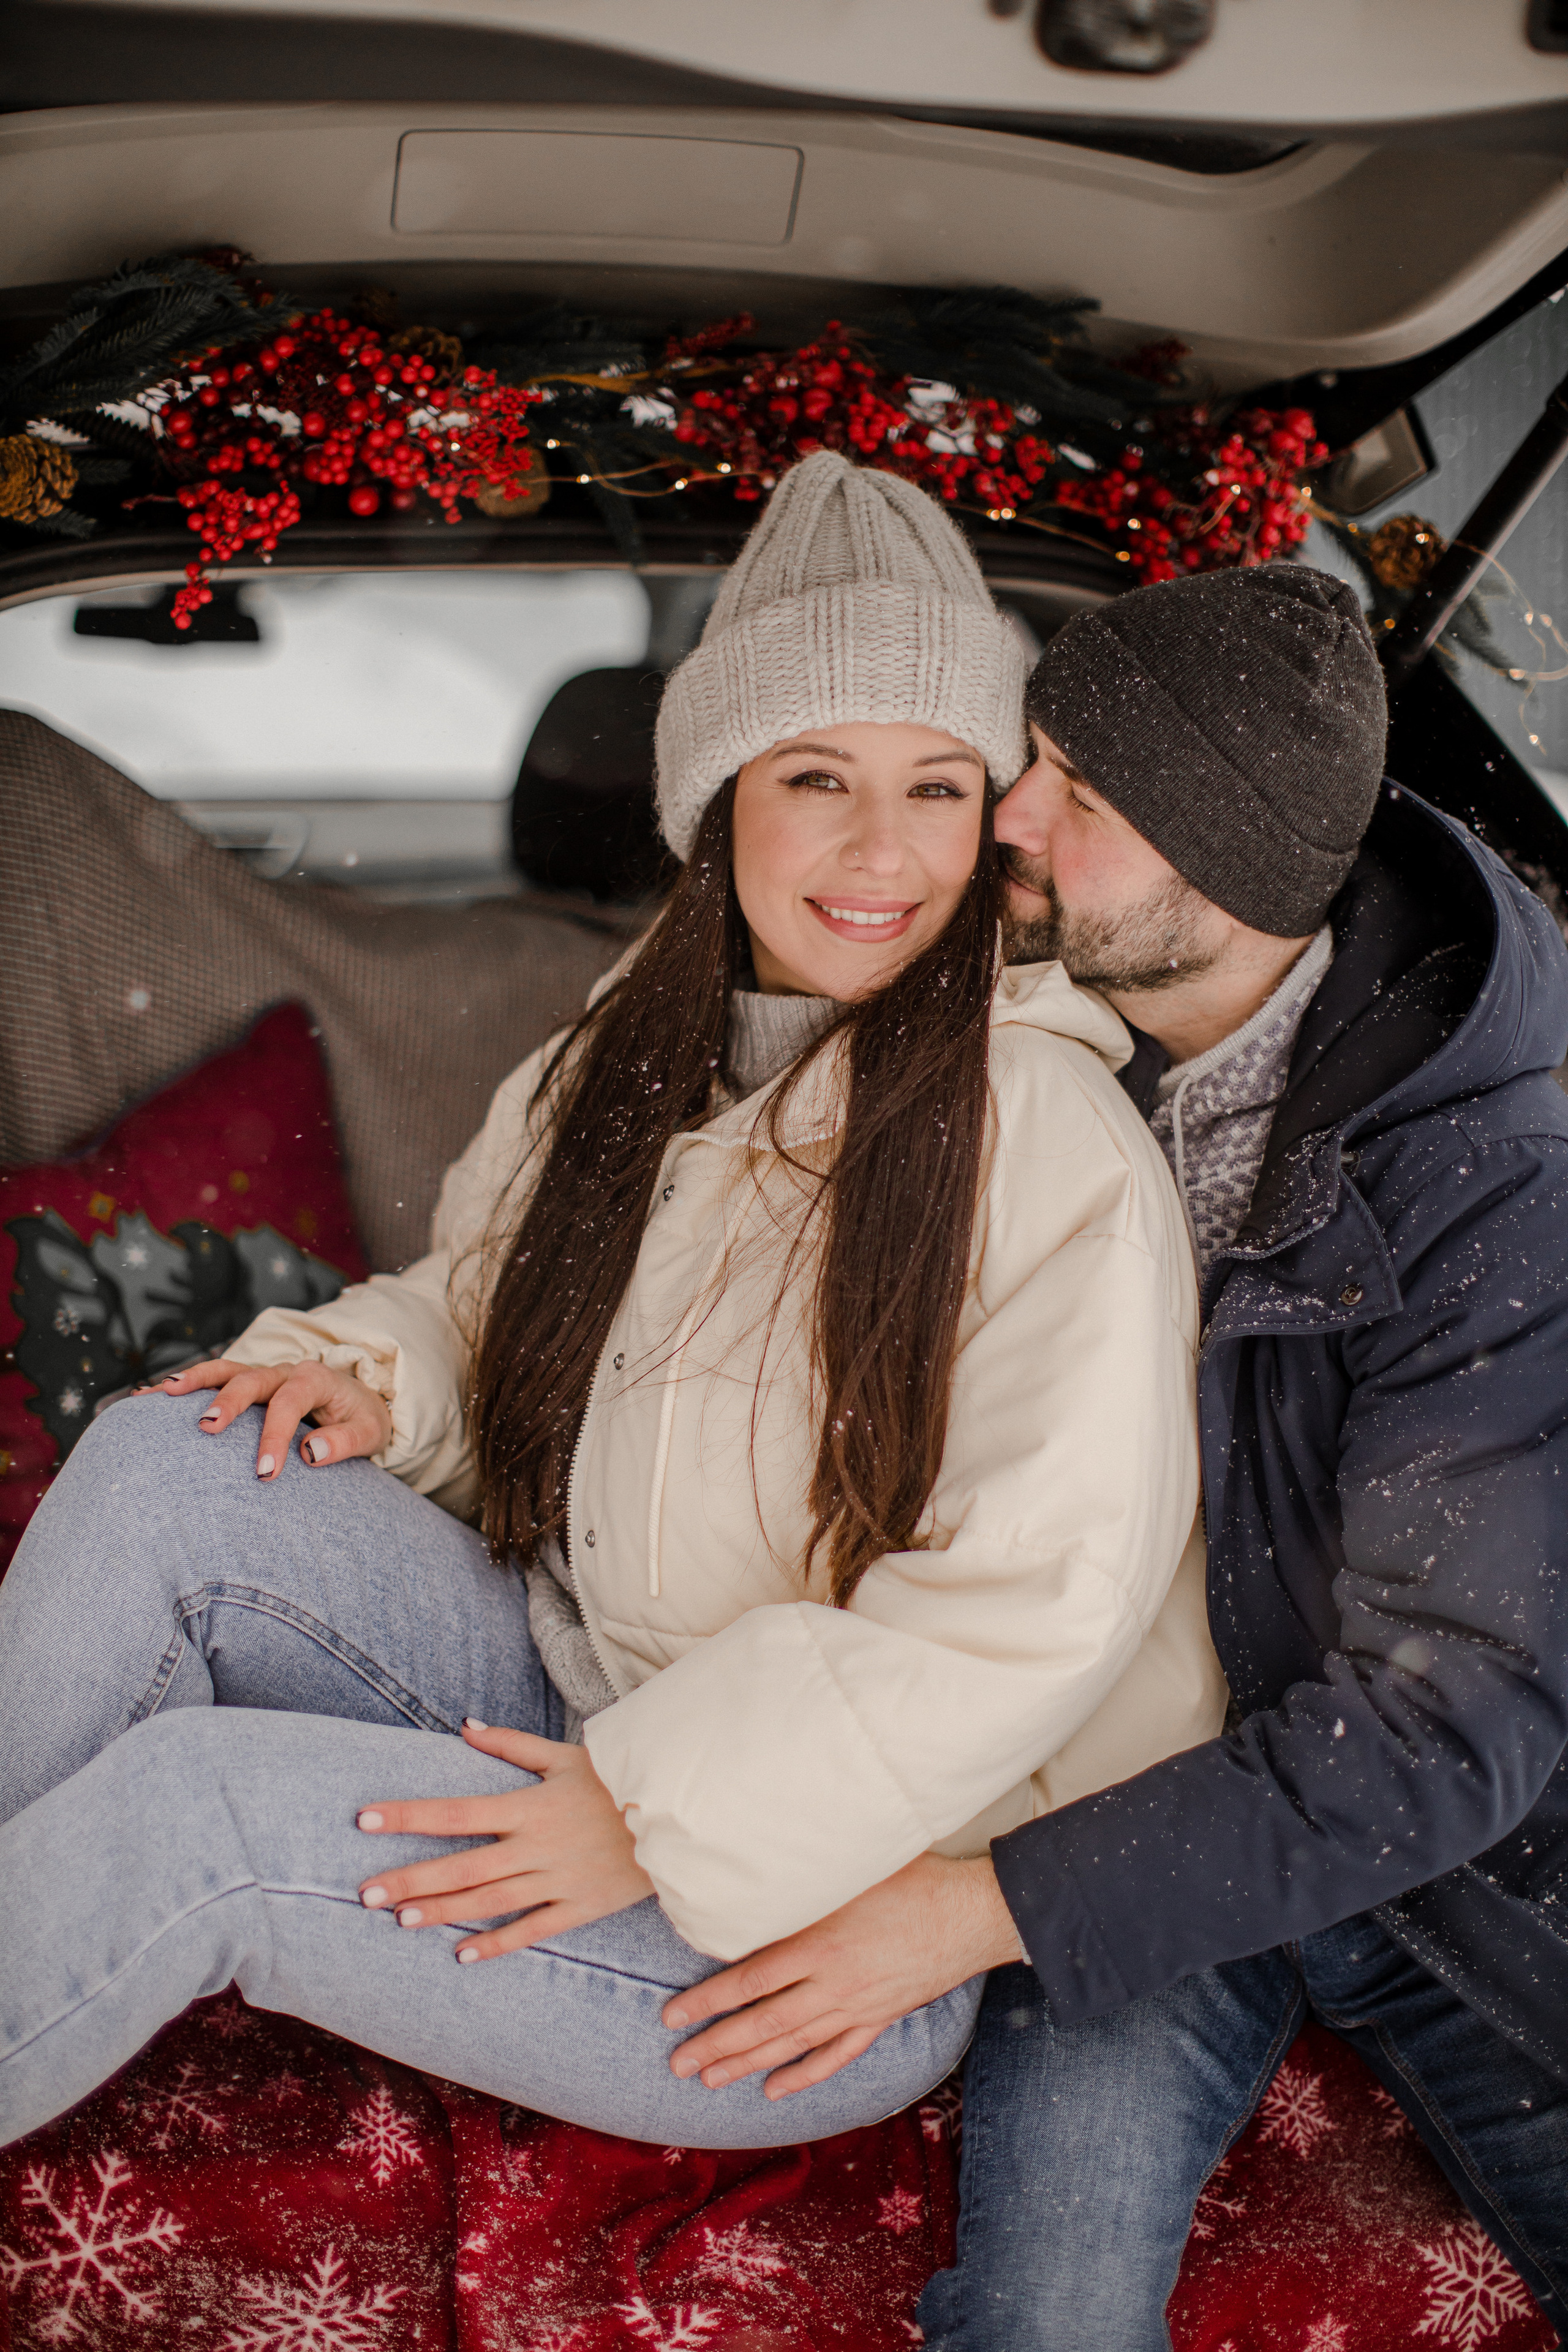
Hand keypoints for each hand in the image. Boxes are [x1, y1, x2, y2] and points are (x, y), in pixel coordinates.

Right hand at [150, 1358, 392, 1479]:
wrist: (360, 1402)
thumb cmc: (362, 1420)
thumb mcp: (369, 1433)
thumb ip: (345, 1442)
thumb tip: (311, 1454)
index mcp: (315, 1379)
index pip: (290, 1404)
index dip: (275, 1436)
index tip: (265, 1473)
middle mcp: (284, 1371)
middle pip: (250, 1378)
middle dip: (227, 1401)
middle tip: (206, 1427)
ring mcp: (263, 1376)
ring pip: (224, 1370)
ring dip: (194, 1379)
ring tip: (161, 1393)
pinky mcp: (247, 1385)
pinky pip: (213, 1380)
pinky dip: (184, 1386)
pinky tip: (150, 1397)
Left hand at [356, 1721, 654, 1960]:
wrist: (679, 1814)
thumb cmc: (619, 1777)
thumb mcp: (565, 1753)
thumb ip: (512, 1743)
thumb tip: (465, 1727)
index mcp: (528, 1805)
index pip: (455, 1811)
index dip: (408, 1816)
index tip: (364, 1819)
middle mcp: (536, 1846)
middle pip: (461, 1865)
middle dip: (411, 1878)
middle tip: (364, 1893)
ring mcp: (556, 1881)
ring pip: (488, 1901)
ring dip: (442, 1911)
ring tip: (400, 1920)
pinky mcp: (579, 1907)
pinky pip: (532, 1930)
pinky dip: (497, 1944)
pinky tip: (462, 1955)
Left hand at [662, 1853, 1021, 2098]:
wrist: (973, 1914)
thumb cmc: (914, 1879)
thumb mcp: (853, 1870)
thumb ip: (805, 1879)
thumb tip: (759, 1872)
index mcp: (819, 1943)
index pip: (749, 1980)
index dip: (708, 2000)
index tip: (673, 2015)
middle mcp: (832, 1984)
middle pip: (762, 2022)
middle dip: (715, 2045)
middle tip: (677, 2064)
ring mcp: (857, 2007)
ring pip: (792, 2044)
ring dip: (747, 2064)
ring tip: (710, 2080)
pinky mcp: (879, 2018)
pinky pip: (836, 2056)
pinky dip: (803, 2075)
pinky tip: (776, 2089)